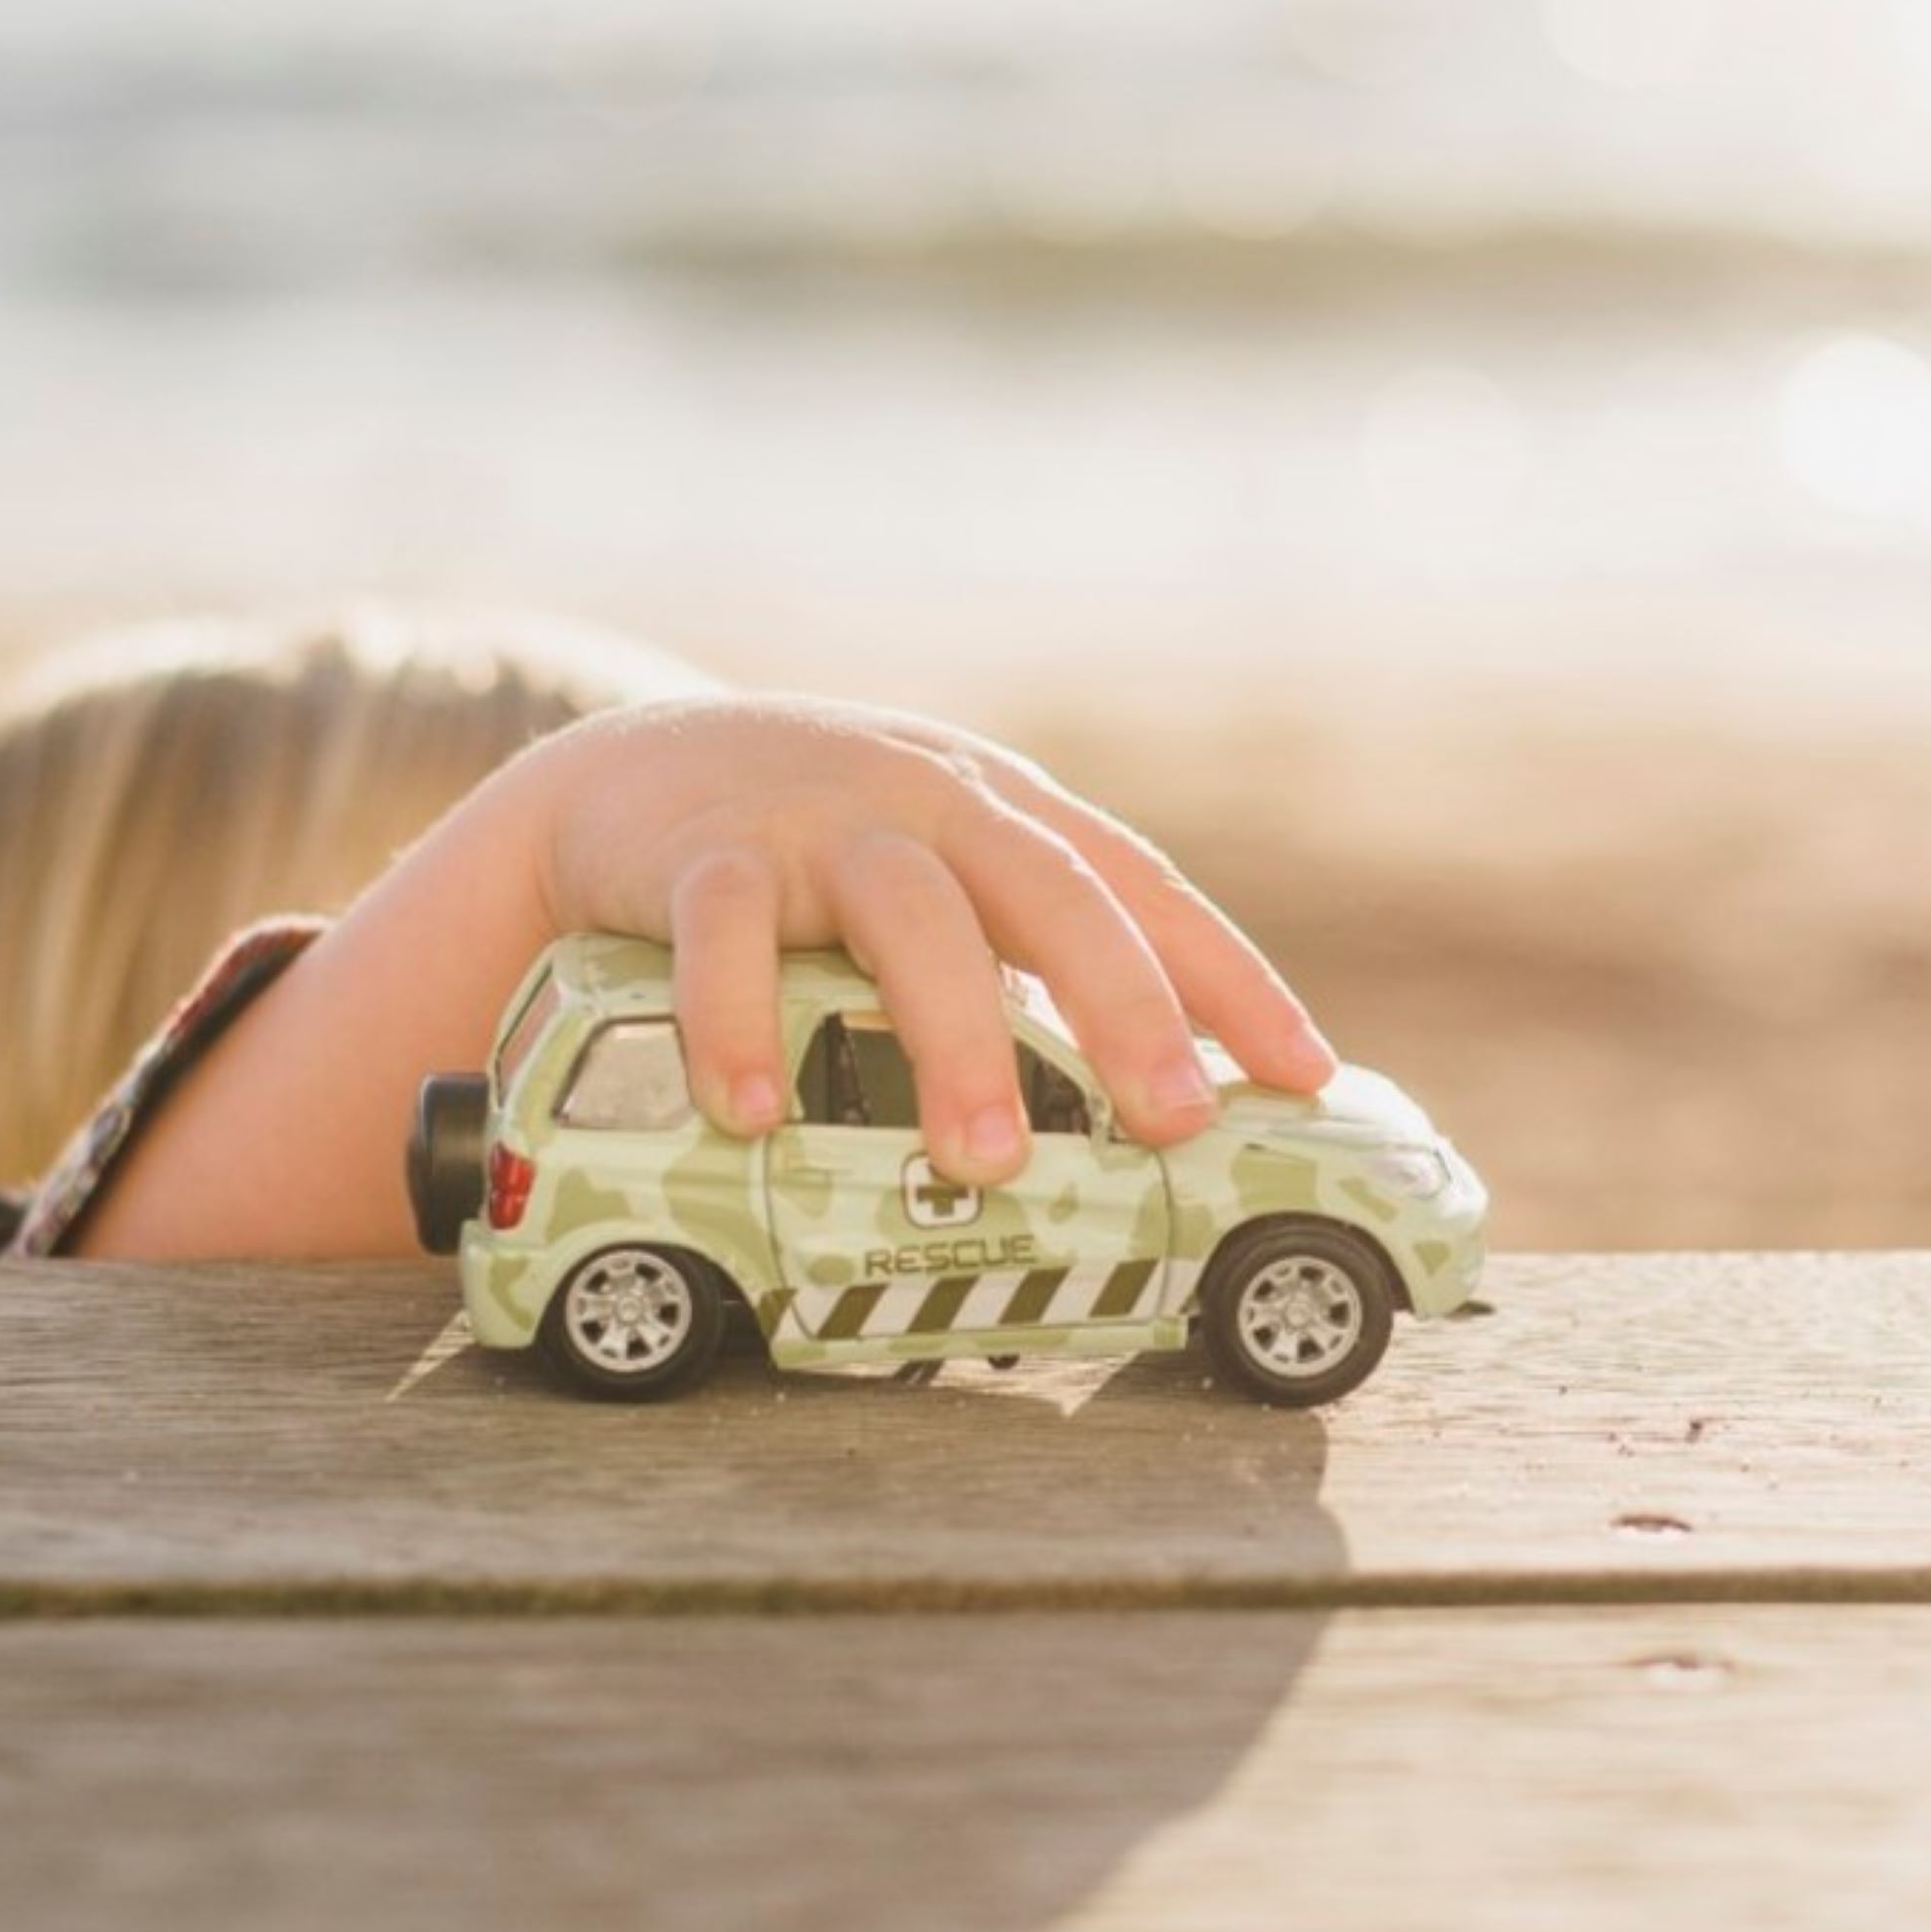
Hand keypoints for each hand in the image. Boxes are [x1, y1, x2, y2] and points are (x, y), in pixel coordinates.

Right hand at [522, 696, 1335, 1183]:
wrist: (627, 770)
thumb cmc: (817, 853)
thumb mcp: (939, 877)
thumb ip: (1021, 961)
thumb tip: (1146, 1105)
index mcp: (1006, 816)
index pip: (1144, 890)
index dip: (1230, 979)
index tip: (1303, 1076)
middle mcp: (930, 802)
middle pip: (1053, 893)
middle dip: (1125, 1007)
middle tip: (1173, 1121)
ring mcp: (818, 821)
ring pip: (910, 915)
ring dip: (955, 1038)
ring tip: (986, 1160)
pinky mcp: (702, 851)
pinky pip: (725, 937)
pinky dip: (738, 1025)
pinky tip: (754, 1115)